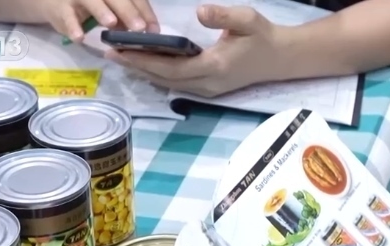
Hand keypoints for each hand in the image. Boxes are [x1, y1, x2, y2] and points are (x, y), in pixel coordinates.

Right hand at [44, 0, 158, 41]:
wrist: (55, 2)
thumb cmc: (90, 6)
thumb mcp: (111, 10)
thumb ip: (126, 18)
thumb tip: (147, 31)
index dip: (145, 12)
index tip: (154, 30)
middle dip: (128, 11)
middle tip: (139, 28)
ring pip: (91, 1)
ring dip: (101, 12)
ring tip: (111, 23)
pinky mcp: (61, 8)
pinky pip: (67, 17)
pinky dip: (73, 27)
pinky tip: (80, 37)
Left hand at [105, 5, 281, 97]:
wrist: (281, 58)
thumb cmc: (263, 36)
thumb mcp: (247, 19)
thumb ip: (223, 15)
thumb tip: (200, 11)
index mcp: (214, 67)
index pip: (171, 66)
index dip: (143, 59)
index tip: (120, 49)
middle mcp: (207, 83)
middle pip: (163, 78)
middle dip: (135, 66)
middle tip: (108, 53)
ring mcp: (208, 90)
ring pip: (168, 84)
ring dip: (143, 72)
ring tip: (119, 58)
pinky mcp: (208, 89)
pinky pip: (176, 84)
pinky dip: (156, 75)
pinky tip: (143, 66)